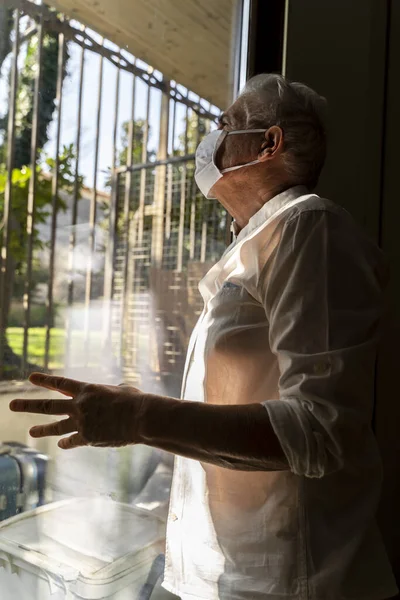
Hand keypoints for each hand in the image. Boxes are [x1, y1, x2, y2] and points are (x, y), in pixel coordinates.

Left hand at [9, 373, 147, 449]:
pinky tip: (61, 444)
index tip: (31, 378)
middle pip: (48, 405)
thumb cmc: (135, 400)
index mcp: (87, 390)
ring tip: (31, 431)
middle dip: (28, 405)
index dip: (44, 380)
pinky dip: (66, 442)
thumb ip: (109, 391)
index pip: (60, 384)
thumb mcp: (120, 389)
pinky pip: (72, 441)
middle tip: (12, 405)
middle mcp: (79, 406)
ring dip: (42, 429)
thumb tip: (111, 394)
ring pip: (55, 426)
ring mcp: (82, 423)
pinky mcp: (88, 438)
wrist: (140, 418)